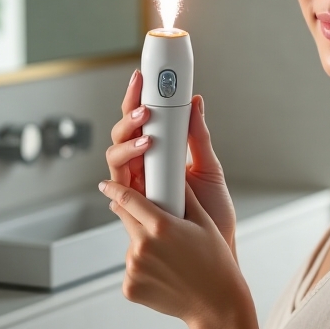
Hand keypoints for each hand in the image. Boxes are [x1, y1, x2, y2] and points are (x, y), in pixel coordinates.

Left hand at [98, 179, 251, 328]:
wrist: (215, 303)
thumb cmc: (214, 261)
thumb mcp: (204, 222)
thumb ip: (183, 196)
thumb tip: (173, 177)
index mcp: (161, 226)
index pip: (128, 199)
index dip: (114, 189)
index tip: (105, 184)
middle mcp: (143, 246)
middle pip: (127, 220)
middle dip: (136, 217)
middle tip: (158, 227)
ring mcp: (134, 268)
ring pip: (131, 246)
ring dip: (143, 245)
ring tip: (171, 258)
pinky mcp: (130, 287)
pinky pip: (132, 269)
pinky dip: (144, 268)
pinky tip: (165, 273)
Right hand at [106, 70, 236, 256]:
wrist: (215, 251)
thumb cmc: (214, 214)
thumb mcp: (210, 169)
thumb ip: (199, 138)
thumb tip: (195, 101)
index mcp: (159, 156)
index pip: (141, 122)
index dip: (138, 99)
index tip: (142, 77)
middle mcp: (143, 171)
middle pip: (122, 136)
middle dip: (128, 116)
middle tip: (145, 105)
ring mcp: (136, 190)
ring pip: (114, 159)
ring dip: (126, 141)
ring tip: (147, 135)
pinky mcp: (132, 212)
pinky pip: (116, 189)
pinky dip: (122, 173)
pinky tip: (137, 159)